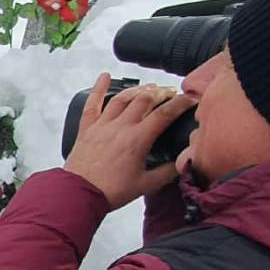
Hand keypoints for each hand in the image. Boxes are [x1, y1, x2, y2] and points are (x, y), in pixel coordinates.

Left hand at [64, 74, 194, 208]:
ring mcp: (102, 125)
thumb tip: (183, 163)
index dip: (180, 103)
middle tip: (171, 93)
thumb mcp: (146, 185)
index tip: (190, 99)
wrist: (79, 194)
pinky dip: (99, 88)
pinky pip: (92, 103)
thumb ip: (167, 172)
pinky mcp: (87, 128)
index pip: (165, 113)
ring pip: (122, 98)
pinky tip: (104, 76)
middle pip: (145, 99)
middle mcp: (120, 127)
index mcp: (138, 139)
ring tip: (150, 87)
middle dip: (161, 92)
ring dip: (138, 89)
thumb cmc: (110, 191)